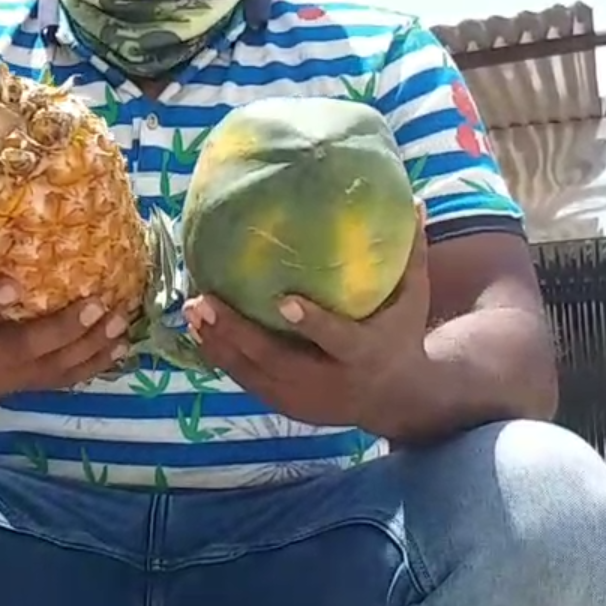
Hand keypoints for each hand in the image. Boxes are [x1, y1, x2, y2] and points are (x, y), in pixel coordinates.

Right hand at [0, 222, 132, 403]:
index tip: (12, 283)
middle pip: (21, 347)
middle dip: (60, 329)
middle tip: (94, 303)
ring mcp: (3, 377)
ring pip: (50, 368)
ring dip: (88, 347)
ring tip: (120, 321)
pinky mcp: (22, 385)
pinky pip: (61, 380)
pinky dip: (93, 365)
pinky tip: (121, 347)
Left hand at [185, 210, 432, 436]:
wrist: (397, 399)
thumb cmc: (402, 335)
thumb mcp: (414, 299)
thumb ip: (412, 255)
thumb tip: (415, 200)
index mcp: (363, 353)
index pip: (336, 340)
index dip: (311, 323)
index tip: (283, 300)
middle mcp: (330, 382)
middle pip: (277, 360)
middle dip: (238, 333)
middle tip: (204, 300)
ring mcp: (305, 399)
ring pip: (254, 374)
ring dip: (219, 344)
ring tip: (191, 311)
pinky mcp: (287, 406)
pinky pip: (248, 382)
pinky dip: (222, 358)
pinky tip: (198, 331)